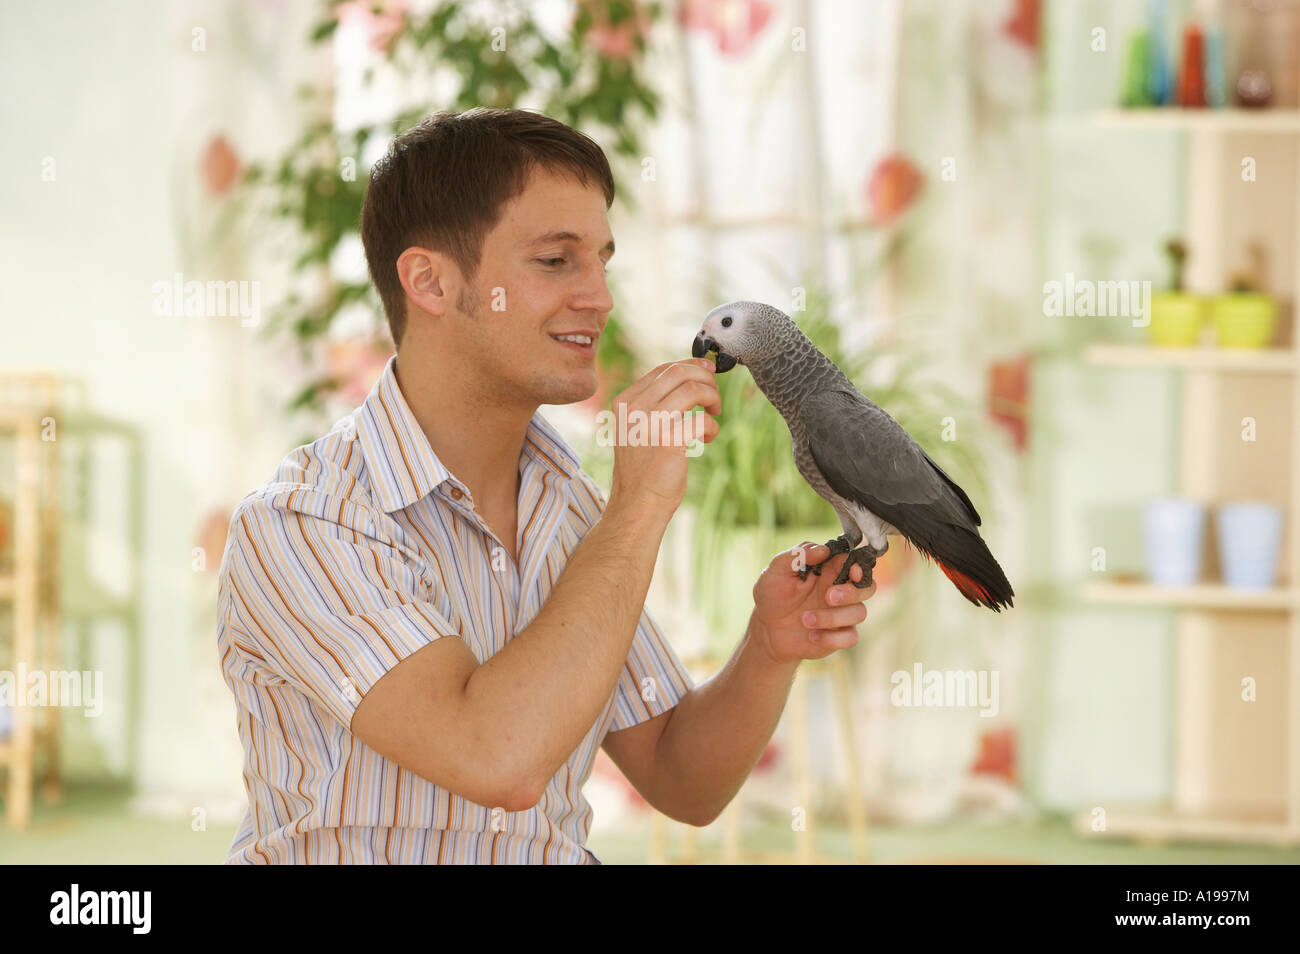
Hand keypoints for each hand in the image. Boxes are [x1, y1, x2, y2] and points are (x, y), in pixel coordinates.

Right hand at [607, 357, 719, 519]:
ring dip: (712, 397)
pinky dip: (712, 426)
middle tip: (714, 397)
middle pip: (678, 373)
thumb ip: (656, 403)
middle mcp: (634, 409)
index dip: (691, 366)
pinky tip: (708, 438)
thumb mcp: (640, 428)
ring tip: (715, 413)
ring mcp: (649, 424)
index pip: (662, 369)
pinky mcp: (667, 442)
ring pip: (692, 389)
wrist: (638, 504)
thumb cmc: (645, 468)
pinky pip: (701, 419)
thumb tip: (695, 373)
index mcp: (625, 402)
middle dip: (705, 379)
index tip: (708, 372)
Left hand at [749, 542, 876, 664]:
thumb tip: (823, 550)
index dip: (859, 566)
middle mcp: (840, 590)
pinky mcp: (838, 635)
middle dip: (852, 592)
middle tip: (828, 597)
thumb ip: (798, 555)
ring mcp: (841, 614)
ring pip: (859, 613)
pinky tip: (812, 636)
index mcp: (829, 570)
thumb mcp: (777, 570)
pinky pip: (850, 637)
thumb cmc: (773, 594)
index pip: (855, 563)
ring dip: (833, 617)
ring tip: (805, 619)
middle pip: (867, 588)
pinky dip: (832, 638)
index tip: (852, 571)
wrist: (766, 629)